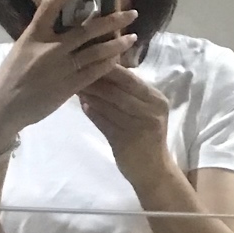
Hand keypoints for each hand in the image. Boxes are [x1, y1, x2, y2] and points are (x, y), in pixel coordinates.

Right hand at [0, 0, 136, 156]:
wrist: (3, 107)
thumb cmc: (11, 76)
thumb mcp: (23, 49)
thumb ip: (43, 37)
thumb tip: (66, 25)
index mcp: (34, 34)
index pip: (52, 3)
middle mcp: (49, 47)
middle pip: (87, 28)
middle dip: (112, 20)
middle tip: (131, 13)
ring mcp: (61, 67)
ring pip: (96, 50)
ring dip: (117, 43)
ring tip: (132, 36)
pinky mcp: (68, 86)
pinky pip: (95, 72)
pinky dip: (108, 64)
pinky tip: (119, 59)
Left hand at [78, 65, 173, 191]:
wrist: (153, 171)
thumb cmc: (146, 137)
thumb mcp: (145, 111)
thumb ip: (129, 94)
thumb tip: (102, 71)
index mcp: (156, 100)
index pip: (130, 79)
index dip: (109, 69)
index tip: (91, 60)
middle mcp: (151, 111)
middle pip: (118, 90)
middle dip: (96, 80)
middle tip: (77, 71)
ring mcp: (139, 127)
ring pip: (110, 105)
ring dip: (91, 95)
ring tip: (76, 87)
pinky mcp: (126, 142)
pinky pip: (105, 123)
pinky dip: (93, 114)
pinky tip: (83, 106)